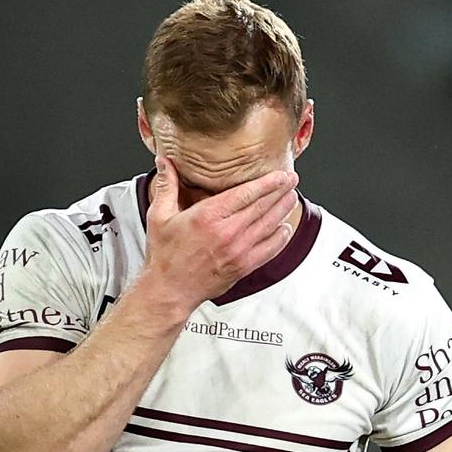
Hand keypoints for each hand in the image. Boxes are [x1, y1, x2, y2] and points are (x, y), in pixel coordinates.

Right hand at [143, 155, 298, 309]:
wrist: (170, 290)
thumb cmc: (165, 256)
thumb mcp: (159, 216)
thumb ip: (166, 186)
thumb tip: (164, 161)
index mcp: (208, 216)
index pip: (246, 193)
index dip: (268, 182)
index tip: (281, 174)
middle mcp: (227, 233)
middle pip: (262, 207)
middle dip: (281, 192)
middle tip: (292, 180)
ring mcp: (238, 251)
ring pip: (269, 226)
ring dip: (283, 210)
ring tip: (292, 197)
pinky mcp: (243, 267)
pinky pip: (269, 250)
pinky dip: (280, 238)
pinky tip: (286, 228)